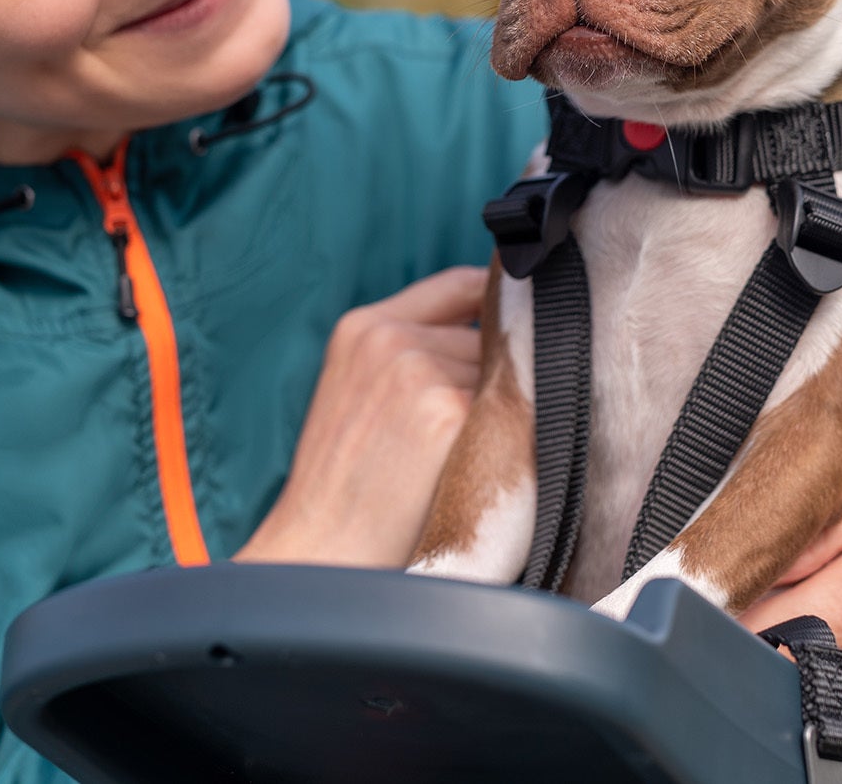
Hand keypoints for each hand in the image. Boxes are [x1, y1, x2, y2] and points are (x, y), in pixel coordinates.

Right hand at [234, 267, 485, 567]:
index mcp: (364, 327)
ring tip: (460, 464)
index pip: (459, 285)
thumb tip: (498, 333)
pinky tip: (477, 476)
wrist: (322, 556)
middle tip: (468, 436)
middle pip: (490, 337)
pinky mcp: (450, 414)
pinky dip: (510, 444)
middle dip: (494, 379)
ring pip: (505, 378)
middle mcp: (392, 338)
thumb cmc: (344, 489)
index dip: (497, 307)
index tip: (519, 332)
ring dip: (503, 414)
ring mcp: (421, 372)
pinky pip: (514, 415)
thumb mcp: (357, 394)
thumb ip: (411, 353)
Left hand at [739, 460, 841, 783]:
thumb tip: (745, 562)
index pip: (742, 636)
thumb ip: (810, 531)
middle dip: (746, 670)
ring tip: (784, 676)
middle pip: (769, 697)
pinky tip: (834, 710)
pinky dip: (841, 748)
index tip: (703, 610)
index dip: (715, 624)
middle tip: (741, 642)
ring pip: (813, 745)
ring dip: (789, 714)